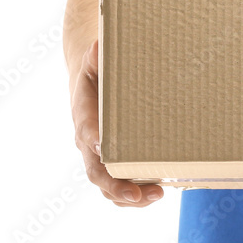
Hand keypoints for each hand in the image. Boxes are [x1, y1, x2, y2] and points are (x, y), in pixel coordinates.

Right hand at [71, 39, 164, 207]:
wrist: (90, 87)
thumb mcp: (93, 62)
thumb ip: (96, 57)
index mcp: (84, 116)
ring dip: (129, 196)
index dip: (95, 140)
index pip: (86, 131)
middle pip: (96, 172)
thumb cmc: (96, 74)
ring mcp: (99, 158)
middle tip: (136, 193)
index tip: (105, 147)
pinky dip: (135, 196)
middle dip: (115, 185)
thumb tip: (99, 46)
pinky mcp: (113, 165)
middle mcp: (89, 143)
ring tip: (157, 195)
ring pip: (107, 186)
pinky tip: (158, 192)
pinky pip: (118, 187)